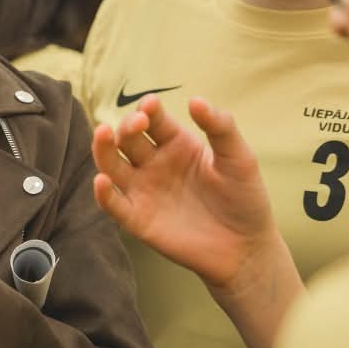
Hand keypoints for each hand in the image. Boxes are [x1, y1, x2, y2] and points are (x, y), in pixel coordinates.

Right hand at [92, 95, 279, 295]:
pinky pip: (113, 204)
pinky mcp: (138, 219)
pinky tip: (102, 181)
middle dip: (127, 126)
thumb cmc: (244, 199)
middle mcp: (153, 163)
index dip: (148, 109)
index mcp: (176, 144)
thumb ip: (221, 128)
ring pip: (111, 164)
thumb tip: (195, 100)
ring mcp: (143, 190)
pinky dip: (103, 193)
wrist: (246, 247)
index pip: (153, 119)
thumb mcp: (238, 158)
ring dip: (103, 148)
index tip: (151, 105)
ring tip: (103, 133)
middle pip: (128, 138)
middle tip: (138, 123)